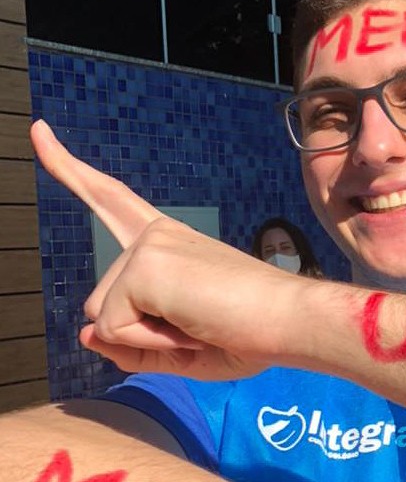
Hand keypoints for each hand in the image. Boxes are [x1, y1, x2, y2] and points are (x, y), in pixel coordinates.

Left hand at [31, 120, 303, 378]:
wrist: (291, 322)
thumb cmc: (251, 334)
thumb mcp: (181, 349)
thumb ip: (130, 344)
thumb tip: (86, 334)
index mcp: (170, 244)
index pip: (113, 201)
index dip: (69, 169)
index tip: (39, 131)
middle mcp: (157, 236)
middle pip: (102, 306)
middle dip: (141, 334)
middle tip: (202, 329)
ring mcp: (151, 245)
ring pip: (106, 320)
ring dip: (149, 339)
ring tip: (201, 326)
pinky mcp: (146, 264)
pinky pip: (116, 329)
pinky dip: (151, 342)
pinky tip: (192, 326)